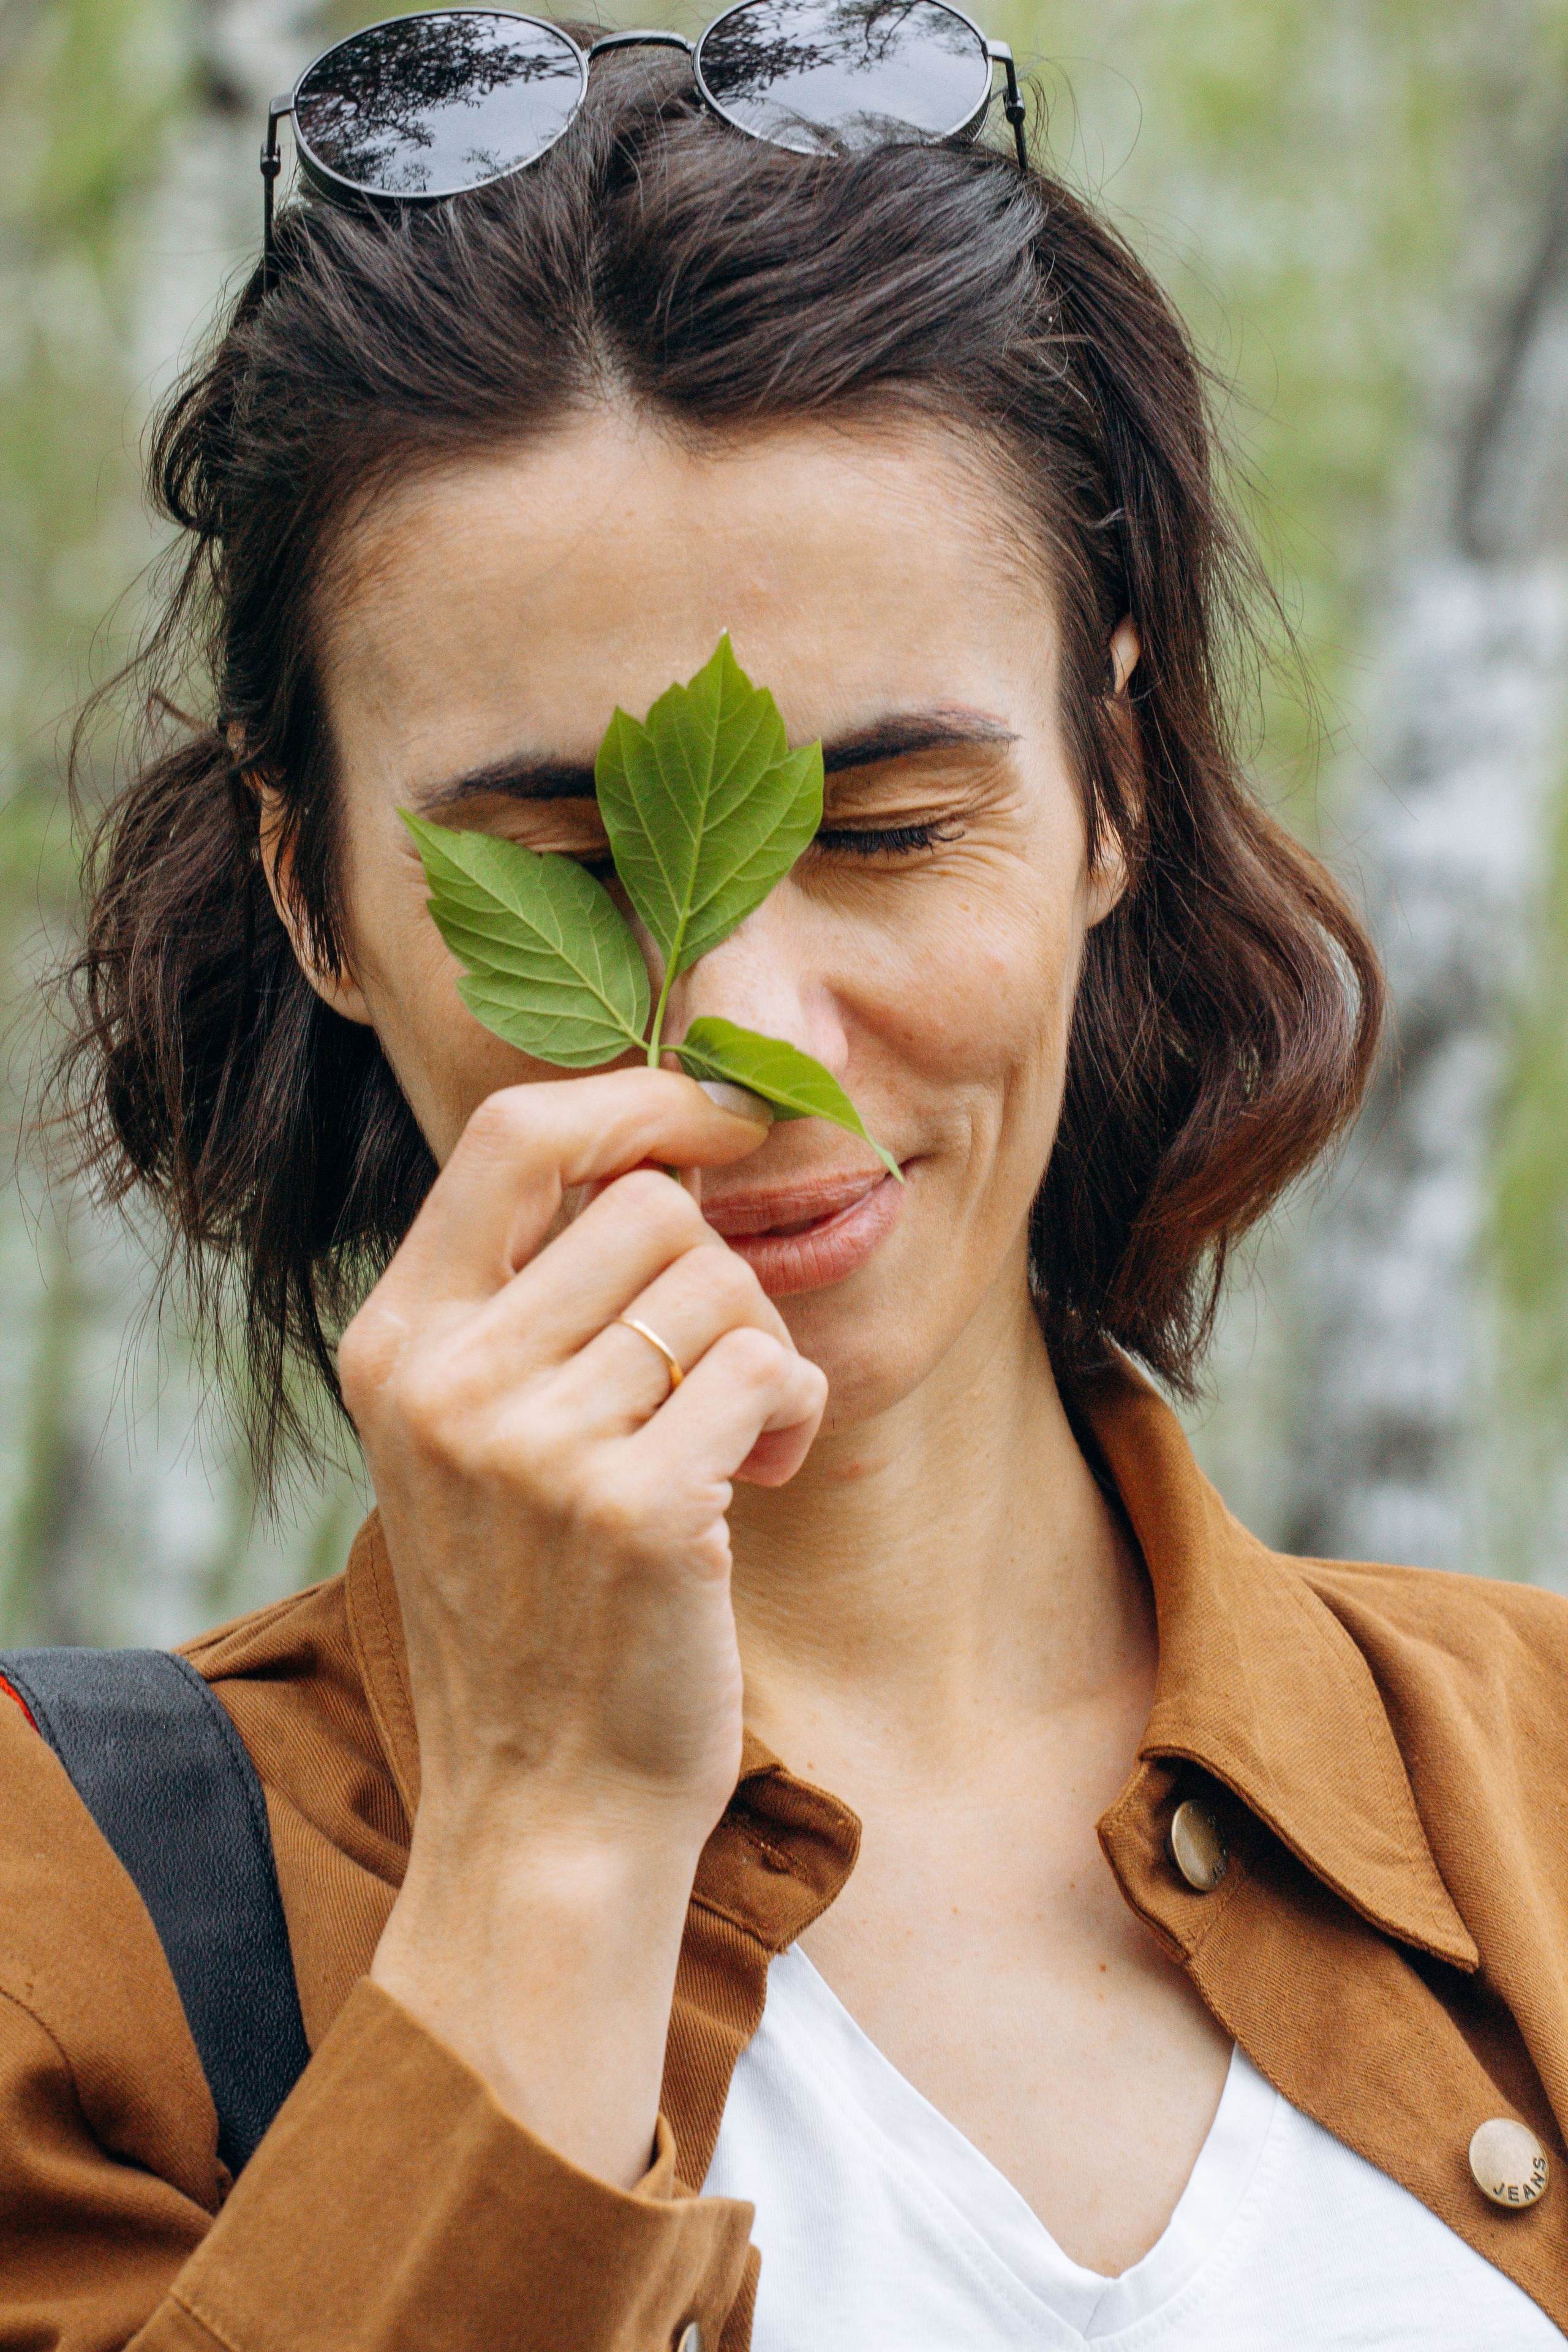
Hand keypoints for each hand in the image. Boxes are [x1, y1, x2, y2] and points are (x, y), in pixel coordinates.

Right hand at [348, 1068, 825, 2184]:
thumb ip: (526, 1299)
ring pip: (723, 1284)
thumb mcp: (472, 1438)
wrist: (545, 1806)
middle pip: (652, 1206)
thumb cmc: (535, 1606)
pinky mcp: (637, 1509)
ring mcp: (534, 1448)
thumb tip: (656, 1144)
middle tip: (710, 1376)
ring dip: (758, 1355)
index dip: (637, 1099)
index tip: (719, 1114)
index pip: (515, 1137)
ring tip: (726, 1446)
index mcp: (396, 1344)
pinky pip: (768, 1370)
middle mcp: (448, 1382)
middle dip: (719, 1277)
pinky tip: (757, 1481)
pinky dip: (791, 1414)